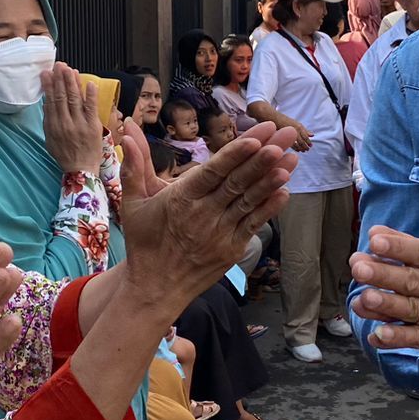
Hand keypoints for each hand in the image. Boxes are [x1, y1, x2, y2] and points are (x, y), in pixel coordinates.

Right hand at [41, 63, 103, 173]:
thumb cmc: (65, 154)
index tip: (46, 73)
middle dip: (60, 79)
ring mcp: (80, 124)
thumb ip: (49, 120)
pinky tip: (89, 82)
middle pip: (62, 97)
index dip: (48, 86)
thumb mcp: (50, 139)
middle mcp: (65, 123)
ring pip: (75, 99)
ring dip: (73, 82)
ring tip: (70, 69)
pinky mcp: (93, 126)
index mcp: (53, 126)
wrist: (81, 170)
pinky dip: (91, 95)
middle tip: (58, 65)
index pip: (50, 101)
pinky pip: (91, 107)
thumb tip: (47, 102)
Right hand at [117, 117, 297, 302]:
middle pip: (238, 181)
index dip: (236, 154)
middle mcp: (203, 215)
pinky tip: (285, 190)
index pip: (213, 172)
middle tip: (284, 134)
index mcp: (181, 199)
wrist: (155, 289)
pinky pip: (254, 224)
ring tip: (292, 156)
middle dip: (264, 155)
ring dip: (272, 178)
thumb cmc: (144, 243)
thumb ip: (134, 165)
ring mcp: (220, 233)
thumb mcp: (133, 203)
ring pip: (250, 200)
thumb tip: (126, 130)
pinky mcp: (232, 249)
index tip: (256, 137)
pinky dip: (270, 207)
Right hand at [287, 119, 313, 151]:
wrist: (277, 119)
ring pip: (297, 144)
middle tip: (307, 149)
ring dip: (301, 148)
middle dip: (305, 146)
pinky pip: (291, 145)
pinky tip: (298, 150)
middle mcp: (295, 130)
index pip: (305, 137)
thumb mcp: (298, 125)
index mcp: (299, 127)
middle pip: (302, 141)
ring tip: (303, 151)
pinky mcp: (285, 137)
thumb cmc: (289, 122)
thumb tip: (312, 135)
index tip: (311, 146)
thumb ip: (305, 131)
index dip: (309, 142)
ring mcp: (290, 134)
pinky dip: (296, 148)